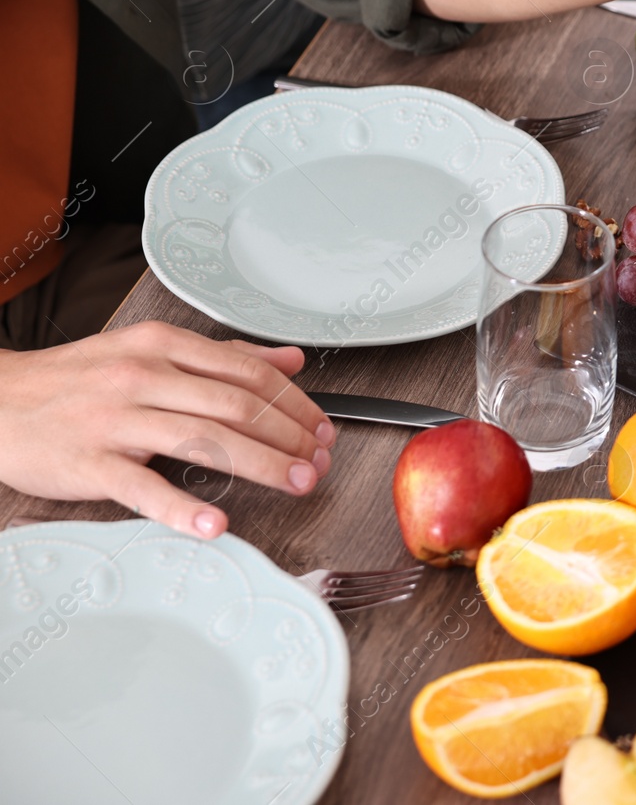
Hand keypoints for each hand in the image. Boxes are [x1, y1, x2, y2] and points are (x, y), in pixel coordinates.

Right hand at [0, 322, 334, 538]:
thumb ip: (223, 357)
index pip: (248, 373)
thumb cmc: (78, 380)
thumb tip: (290, 361)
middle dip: (290, 436)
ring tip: (297, 484)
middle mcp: (143, 377)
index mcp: (162, 347)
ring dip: (261, 465)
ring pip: (204, 440)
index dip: (295, 403)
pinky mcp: (88, 462)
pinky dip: (182, 507)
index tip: (323, 428)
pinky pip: (142, 488)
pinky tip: (215, 522)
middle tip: (321, 461)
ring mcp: (115, 420)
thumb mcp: (150, 351)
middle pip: (236, 406)